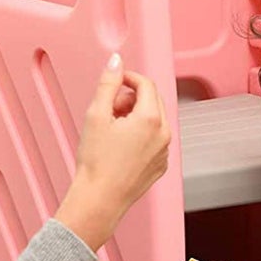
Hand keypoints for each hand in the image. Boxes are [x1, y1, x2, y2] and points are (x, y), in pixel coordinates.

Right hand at [55, 55, 170, 250]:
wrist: (99, 199)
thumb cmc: (96, 163)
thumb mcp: (96, 115)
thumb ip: (108, 83)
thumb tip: (116, 61)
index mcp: (151, 119)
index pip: (146, 84)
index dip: (128, 78)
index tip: (115, 81)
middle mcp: (164, 134)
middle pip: (152, 100)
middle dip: (131, 98)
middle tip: (109, 109)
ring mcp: (164, 152)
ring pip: (154, 121)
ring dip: (135, 117)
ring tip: (112, 130)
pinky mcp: (160, 166)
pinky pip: (154, 140)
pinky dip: (140, 136)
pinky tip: (120, 147)